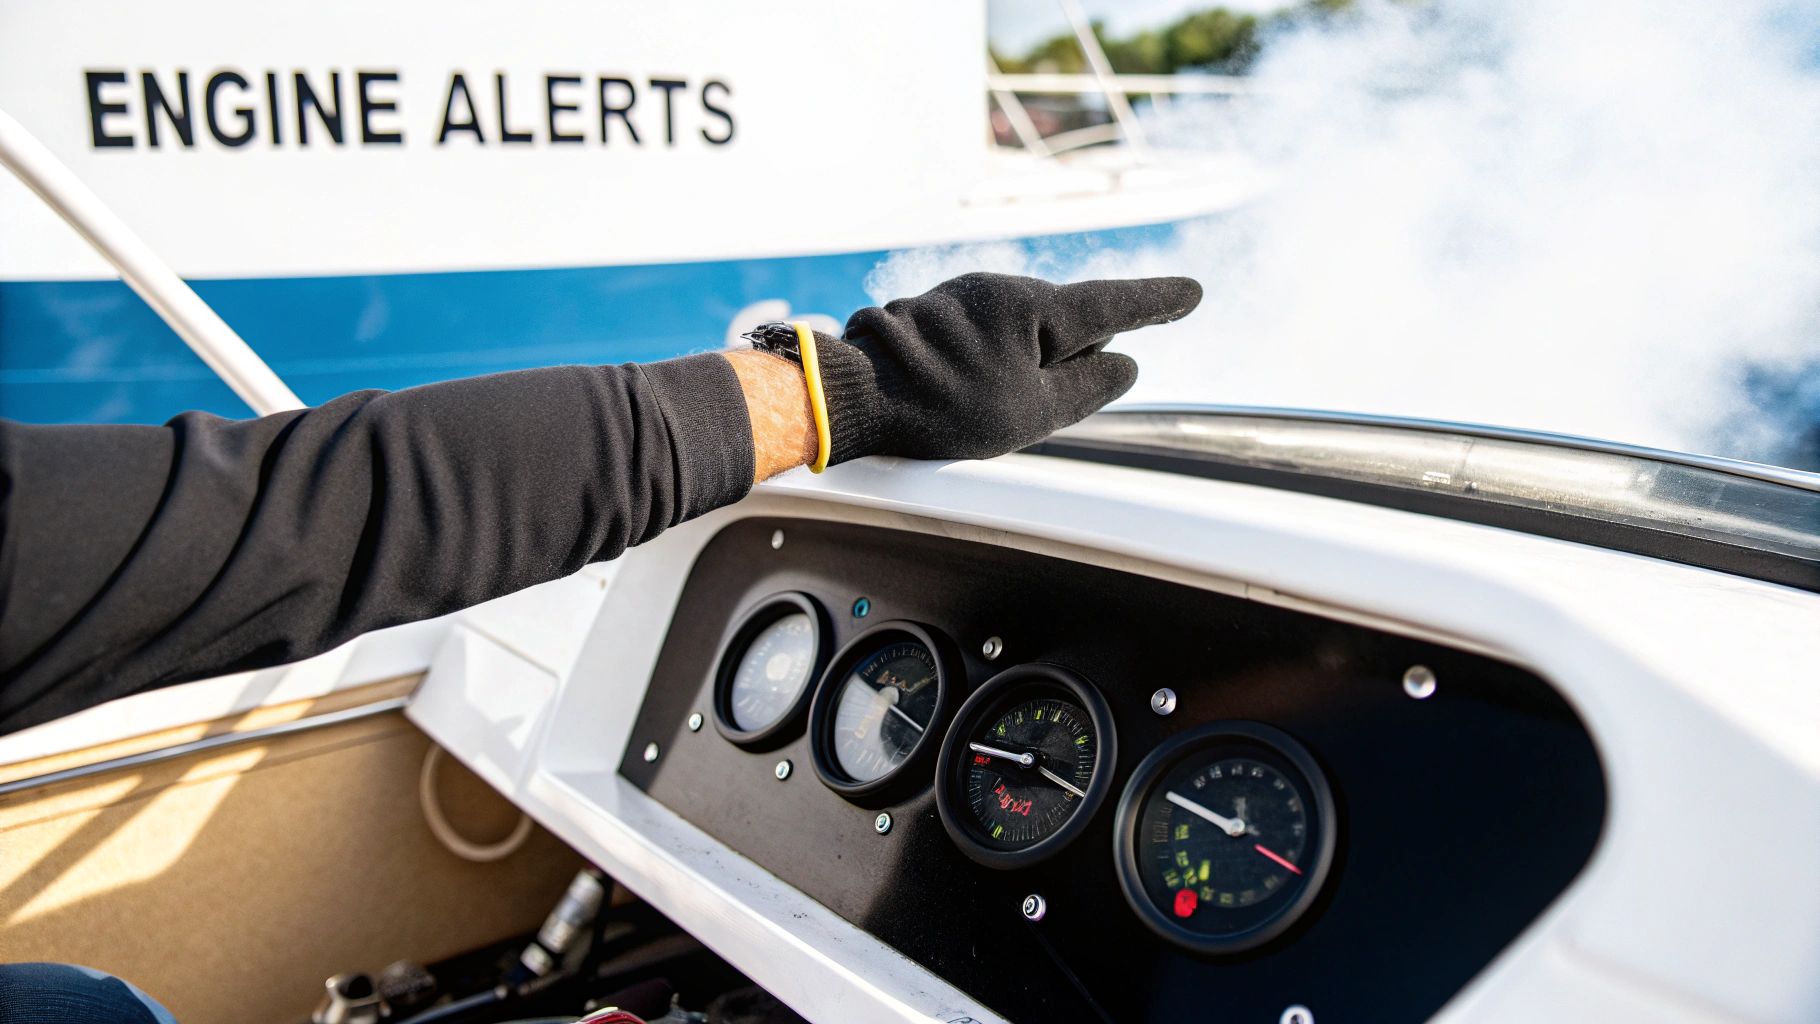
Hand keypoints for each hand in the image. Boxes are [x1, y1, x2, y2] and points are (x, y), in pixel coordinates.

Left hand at [814, 273, 1202, 464]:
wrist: (851, 395)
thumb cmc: (942, 408)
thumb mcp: (1032, 411)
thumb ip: (1088, 386)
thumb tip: (1125, 364)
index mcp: (1033, 306)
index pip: (1113, 303)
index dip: (1158, 302)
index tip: (1192, 292)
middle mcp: (1000, 289)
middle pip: (1064, 320)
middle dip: (1075, 351)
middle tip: (1052, 392)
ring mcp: (962, 295)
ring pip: (1020, 329)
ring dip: (1026, 363)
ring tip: (987, 406)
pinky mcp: (932, 313)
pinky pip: (982, 334)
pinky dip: (991, 361)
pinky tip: (962, 393)